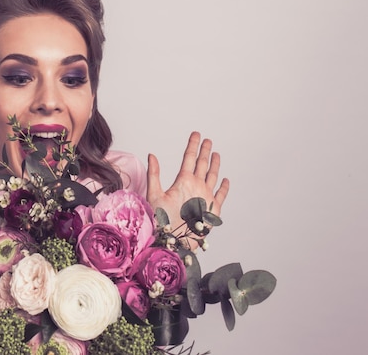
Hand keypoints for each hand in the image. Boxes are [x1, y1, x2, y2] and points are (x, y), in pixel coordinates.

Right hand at [146, 132, 229, 249]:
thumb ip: (154, 174)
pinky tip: (225, 180)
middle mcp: (199, 186)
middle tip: (208, 140)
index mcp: (184, 181)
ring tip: (216, 154)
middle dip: (206, 150)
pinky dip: (224, 186)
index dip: (193, 144)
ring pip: (214, 176)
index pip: (190, 157)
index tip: (196, 134)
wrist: (176, 242)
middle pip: (204, 163)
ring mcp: (208, 197)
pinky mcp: (214, 209)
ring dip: (215, 164)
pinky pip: (222, 194)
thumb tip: (152, 155)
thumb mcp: (153, 195)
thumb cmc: (162, 220)